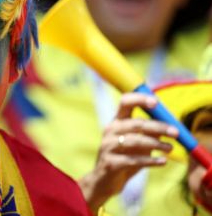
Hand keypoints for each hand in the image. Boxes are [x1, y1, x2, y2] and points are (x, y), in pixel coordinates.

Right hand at [78, 93, 178, 212]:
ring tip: (170, 148)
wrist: (104, 181)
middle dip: (158, 127)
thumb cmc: (125, 158)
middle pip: (136, 124)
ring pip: (136, 141)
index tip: (156, 102)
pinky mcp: (110, 163)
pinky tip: (163, 162)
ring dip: (156, 144)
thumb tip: (168, 123)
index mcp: (116, 122)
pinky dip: (151, 161)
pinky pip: (134, 160)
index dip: (139, 99)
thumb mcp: (137, 143)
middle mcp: (110, 131)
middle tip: (176, 132)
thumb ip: (149, 133)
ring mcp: (108, 146)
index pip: (125, 102)